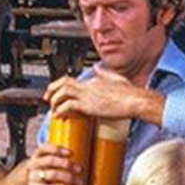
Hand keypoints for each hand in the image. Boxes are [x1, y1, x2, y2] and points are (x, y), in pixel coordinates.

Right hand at [20, 144, 84, 184]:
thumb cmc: (45, 182)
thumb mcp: (47, 169)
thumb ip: (57, 163)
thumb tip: (80, 161)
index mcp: (36, 158)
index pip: (44, 149)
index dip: (57, 149)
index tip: (71, 153)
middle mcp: (32, 166)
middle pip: (50, 160)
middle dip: (67, 164)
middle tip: (80, 169)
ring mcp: (32, 178)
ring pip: (53, 174)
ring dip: (69, 178)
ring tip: (80, 183)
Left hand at [46, 70, 163, 122]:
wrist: (137, 101)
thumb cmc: (130, 93)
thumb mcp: (117, 78)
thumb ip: (106, 73)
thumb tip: (99, 68)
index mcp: (94, 80)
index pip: (73, 81)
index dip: (63, 87)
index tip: (60, 95)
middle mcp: (89, 85)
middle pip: (63, 82)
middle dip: (52, 89)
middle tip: (48, 98)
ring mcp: (88, 95)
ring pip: (63, 91)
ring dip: (54, 100)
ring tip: (53, 109)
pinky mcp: (88, 105)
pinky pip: (68, 106)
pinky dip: (61, 110)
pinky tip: (59, 116)